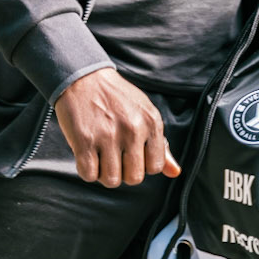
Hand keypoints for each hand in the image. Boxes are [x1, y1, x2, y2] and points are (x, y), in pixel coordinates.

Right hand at [54, 68, 180, 186]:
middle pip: (134, 178)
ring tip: (100, 155)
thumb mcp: (144, 114)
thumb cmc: (116, 99)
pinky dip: (86, 170)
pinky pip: (89, 175)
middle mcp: (132, 129)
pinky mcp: (84, 140)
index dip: (142, 164)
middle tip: (114, 156)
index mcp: (151, 122)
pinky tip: (87, 154)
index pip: (155, 166)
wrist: (83, 77)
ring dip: (103, 173)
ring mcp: (108, 135)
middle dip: (123, 172)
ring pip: (111, 181)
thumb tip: (175, 172)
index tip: (131, 153)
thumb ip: (161, 145)